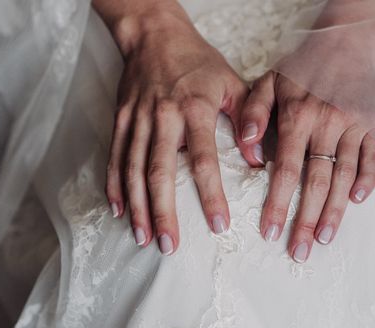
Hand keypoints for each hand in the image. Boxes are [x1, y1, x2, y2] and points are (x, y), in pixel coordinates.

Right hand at [103, 6, 252, 254]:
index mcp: (194, 109)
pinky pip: (115, 158)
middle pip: (160, 173)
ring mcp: (137, 120)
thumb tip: (259, 161)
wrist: (154, 35)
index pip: (203, 160)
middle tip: (169, 245)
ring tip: (143, 237)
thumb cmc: (196, 61)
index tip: (218, 225)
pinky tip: (118, 211)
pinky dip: (115, 187)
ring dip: (137, 208)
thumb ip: (247, 121)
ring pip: (133, 171)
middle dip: (163, 213)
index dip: (211, 195)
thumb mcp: (231, 83)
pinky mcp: (120, 121)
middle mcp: (162, 117)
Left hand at [238, 67, 374, 262]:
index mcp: (297, 117)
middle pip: (317, 181)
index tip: (269, 232)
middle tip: (298, 251)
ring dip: (335, 211)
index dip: (278, 203)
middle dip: (306, 220)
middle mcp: (327, 125)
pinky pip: (372, 158)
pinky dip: (367, 181)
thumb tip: (245, 145)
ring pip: (345, 176)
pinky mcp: (373, 125)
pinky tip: (356, 204)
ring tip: (324, 239)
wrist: (344, 41)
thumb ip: (252, 113)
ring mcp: (354, 126)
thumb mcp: (266, 82)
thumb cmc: (299, 67)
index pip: (285, 170)